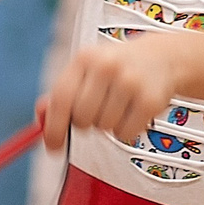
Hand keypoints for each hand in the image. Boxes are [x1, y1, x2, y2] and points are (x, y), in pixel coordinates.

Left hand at [39, 34, 183, 150]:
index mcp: (85, 59)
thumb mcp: (87, 70)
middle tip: (97, 110)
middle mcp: (106, 67)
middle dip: (85, 123)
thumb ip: (63, 93)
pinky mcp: (149, 100)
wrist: (161, 58)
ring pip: (103, 128)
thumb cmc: (116, 67)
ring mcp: (130, 82)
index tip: (52, 147)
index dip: (54, 127)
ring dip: (107, 125)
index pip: (61, 98)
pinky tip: (132, 111)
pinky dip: (126, 130)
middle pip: (81, 118)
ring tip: (118, 105)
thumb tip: (42, 116)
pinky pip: (125, 134)